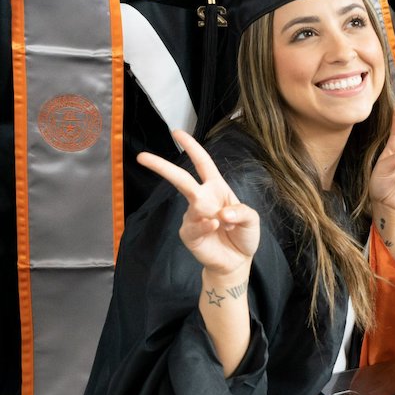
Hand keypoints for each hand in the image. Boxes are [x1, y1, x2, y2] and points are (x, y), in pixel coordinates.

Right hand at [137, 131, 259, 276]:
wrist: (237, 261)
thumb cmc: (243, 235)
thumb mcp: (252, 219)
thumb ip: (242, 212)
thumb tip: (223, 213)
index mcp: (216, 188)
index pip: (203, 163)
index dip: (191, 148)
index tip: (177, 132)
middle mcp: (202, 199)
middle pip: (181, 179)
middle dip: (162, 167)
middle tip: (142, 157)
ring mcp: (192, 216)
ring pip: (194, 206)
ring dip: (213, 214)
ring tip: (227, 226)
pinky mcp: (189, 234)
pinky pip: (193, 225)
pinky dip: (205, 224)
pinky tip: (216, 226)